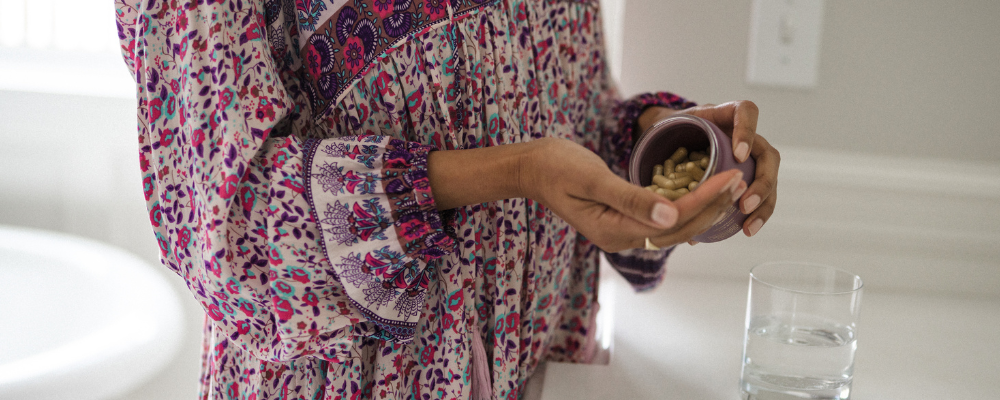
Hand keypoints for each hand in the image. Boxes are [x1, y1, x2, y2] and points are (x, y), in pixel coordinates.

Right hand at [521, 138, 746, 251]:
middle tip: (739, 178)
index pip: (671, 220)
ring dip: (703, 206)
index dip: (703, 200)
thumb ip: (631, 198)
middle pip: (678, 229)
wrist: (531, 167)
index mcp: (613, 231)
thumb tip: (671, 215)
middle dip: (711, 205)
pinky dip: (684, 204)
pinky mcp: (622, 219)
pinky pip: (661, 218)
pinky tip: (702, 189)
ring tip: (729, 183)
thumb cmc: (556, 167)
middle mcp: (621, 238)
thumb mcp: (592, 178)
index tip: (728, 177)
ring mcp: (621, 231)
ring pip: (673, 225)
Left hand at [640, 101, 779, 236]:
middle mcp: (745, 137)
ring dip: (763, 202)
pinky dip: (757, 213)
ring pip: (768, 179)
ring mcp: (750, 158)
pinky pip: (760, 195)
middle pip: (767, 154)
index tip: (739, 154)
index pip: (746, 112)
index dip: (747, 131)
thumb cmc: (672, 131)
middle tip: (745, 202)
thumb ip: (667, 150)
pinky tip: (746, 230)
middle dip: (761, 181)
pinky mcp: (748, 177)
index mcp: (725, 116)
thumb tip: (663, 195)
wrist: (672, 137)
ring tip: (749, 225)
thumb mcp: (666, 130)